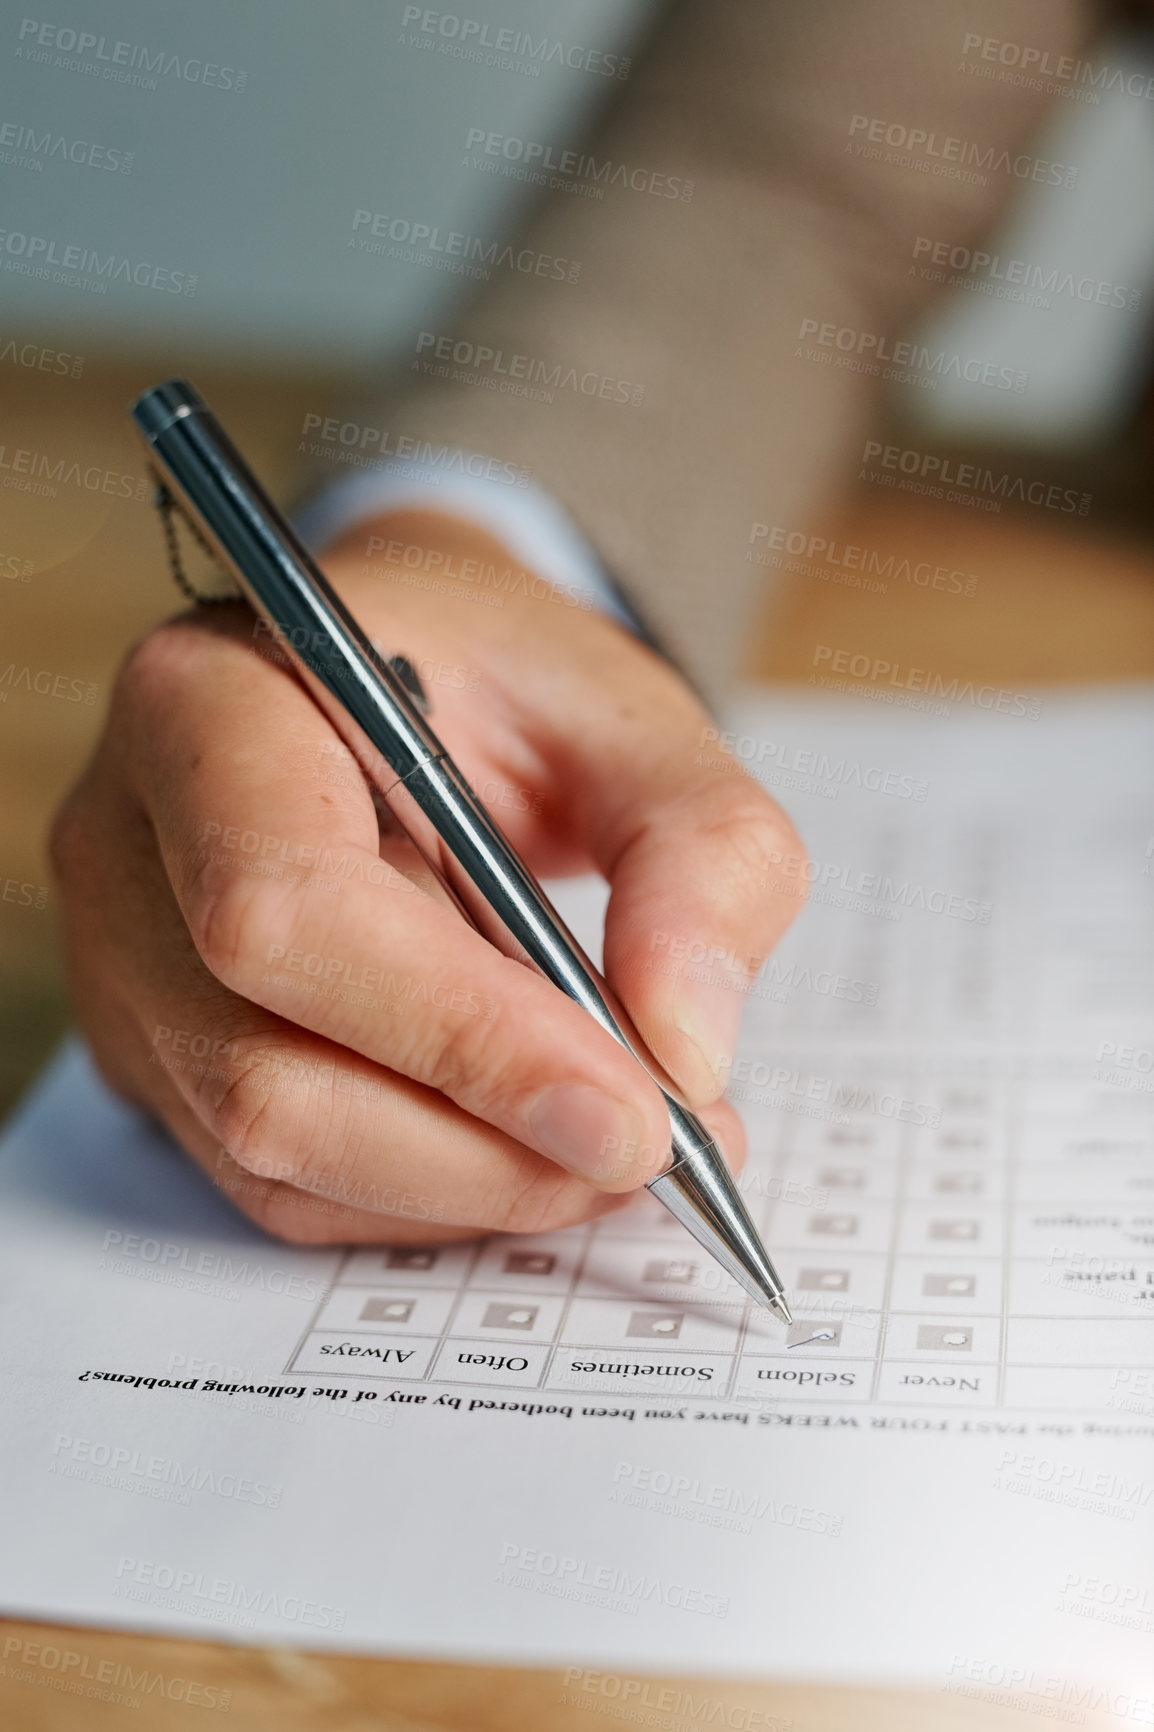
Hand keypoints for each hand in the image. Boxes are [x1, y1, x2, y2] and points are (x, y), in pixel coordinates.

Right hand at [51, 510, 803, 1243]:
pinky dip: (428, 1197)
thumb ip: (701, 848)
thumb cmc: (498, 680)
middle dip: (483, 1145)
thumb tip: (686, 1049)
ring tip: (616, 1148)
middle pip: (265, 1070)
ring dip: (471, 1186)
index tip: (630, 1110)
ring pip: (275, 1153)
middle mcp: (127, 846)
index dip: (457, 1033)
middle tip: (656, 1150)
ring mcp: (122, 965)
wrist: (398, 683)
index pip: (285, 906)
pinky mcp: (160, 1054)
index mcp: (209, 706)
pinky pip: (283, 1185)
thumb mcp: (630, 711)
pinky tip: (528, 1148)